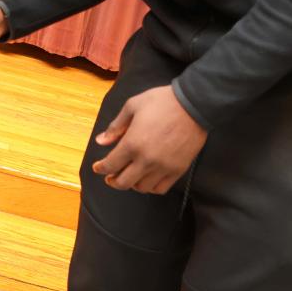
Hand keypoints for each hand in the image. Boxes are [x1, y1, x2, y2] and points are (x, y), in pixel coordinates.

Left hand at [92, 85, 206, 193]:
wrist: (193, 104)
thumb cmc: (162, 102)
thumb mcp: (133, 106)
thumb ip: (116, 126)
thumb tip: (101, 141)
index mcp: (132, 143)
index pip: (110, 165)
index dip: (100, 168)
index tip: (97, 167)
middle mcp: (147, 160)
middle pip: (123, 183)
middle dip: (113, 181)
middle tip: (110, 176)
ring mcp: (163, 167)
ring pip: (142, 188)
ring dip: (131, 184)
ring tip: (130, 175)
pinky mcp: (178, 170)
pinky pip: (160, 188)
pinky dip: (150, 187)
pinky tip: (147, 179)